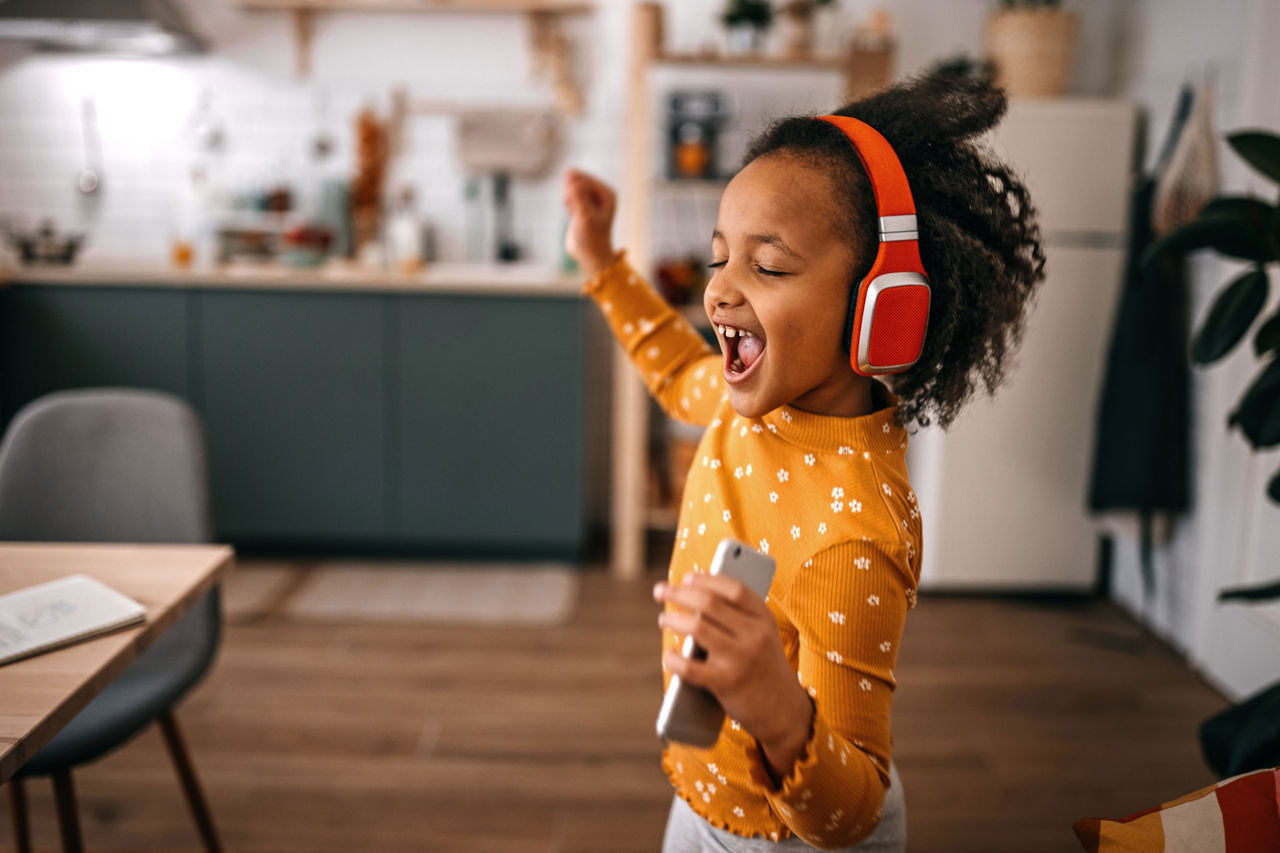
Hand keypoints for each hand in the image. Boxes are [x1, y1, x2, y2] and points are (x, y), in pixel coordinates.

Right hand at [561, 168, 617, 276]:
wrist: (591, 255)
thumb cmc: (591, 238)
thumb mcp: (585, 216)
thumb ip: (578, 195)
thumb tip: (569, 173)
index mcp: (608, 193)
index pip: (584, 180)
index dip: (573, 192)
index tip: (573, 207)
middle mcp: (602, 193)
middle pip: (577, 181)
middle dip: (570, 194)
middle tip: (573, 210)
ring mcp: (592, 198)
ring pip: (572, 187)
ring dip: (568, 199)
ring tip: (573, 213)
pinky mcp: (583, 204)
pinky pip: (570, 194)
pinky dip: (568, 203)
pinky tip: (573, 214)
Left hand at [655, 574, 813, 781]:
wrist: (784, 710)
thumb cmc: (763, 667)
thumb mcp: (764, 636)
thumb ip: (740, 617)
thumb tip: (695, 595)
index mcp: (764, 619)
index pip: (733, 588)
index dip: (707, 579)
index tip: (687, 577)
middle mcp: (754, 635)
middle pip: (709, 603)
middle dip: (678, 593)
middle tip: (660, 591)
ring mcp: (740, 659)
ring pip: (696, 628)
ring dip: (672, 620)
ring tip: (663, 619)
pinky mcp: (726, 683)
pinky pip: (689, 667)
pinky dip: (673, 658)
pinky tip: (669, 654)